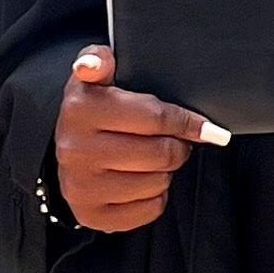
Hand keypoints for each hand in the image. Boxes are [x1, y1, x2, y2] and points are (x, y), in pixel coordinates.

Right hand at [54, 45, 229, 232]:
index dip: (187, 122)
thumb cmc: (95, 108)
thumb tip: (93, 62)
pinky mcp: (90, 213)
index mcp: (81, 108)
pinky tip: (141, 180)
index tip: (206, 127)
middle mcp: (75, 149)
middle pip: (161, 154)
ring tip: (152, 158)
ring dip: (165, 171)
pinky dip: (155, 196)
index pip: (155, 118)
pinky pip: (148, 209)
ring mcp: (81, 185)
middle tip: (172, 140)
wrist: (66, 149)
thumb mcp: (95, 76)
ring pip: (158, 183)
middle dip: (177, 146)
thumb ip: (100, 58)